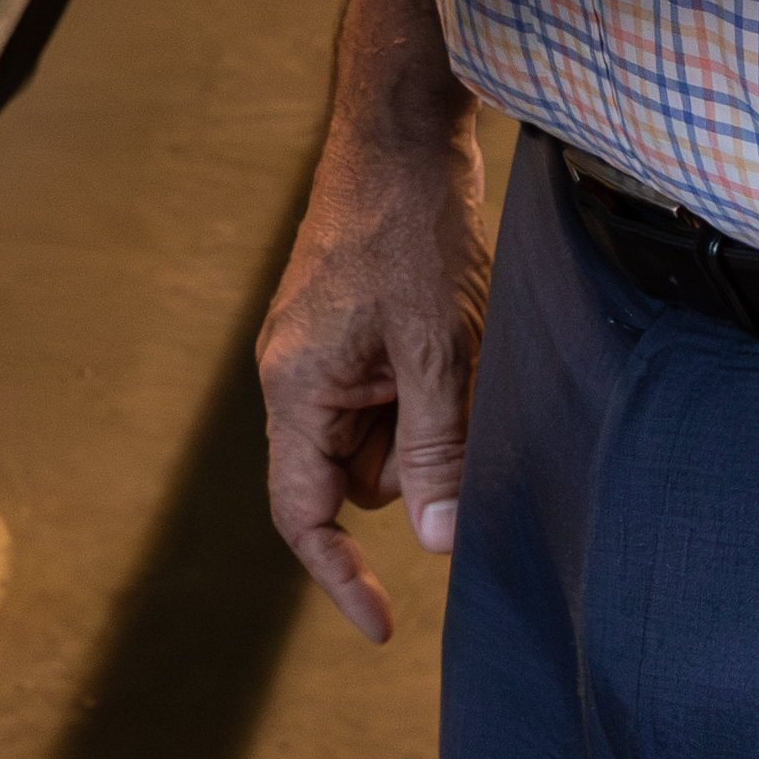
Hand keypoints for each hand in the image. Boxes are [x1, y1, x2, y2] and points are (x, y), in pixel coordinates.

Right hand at [256, 103, 488, 637]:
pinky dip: (433, 379)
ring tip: (462, 344)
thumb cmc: (411, 227)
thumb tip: (440, 542)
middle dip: (418, 460)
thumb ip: (437, 447)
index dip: (340, 578)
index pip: (302, 513)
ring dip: (433, 415)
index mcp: (296, 387)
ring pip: (385, 434)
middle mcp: (297, 375)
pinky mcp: (353, 327)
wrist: (402, 129)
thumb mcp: (439, 347)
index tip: (385, 629)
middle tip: (461, 391)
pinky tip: (456, 326)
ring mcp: (324, 350)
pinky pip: (395, 389)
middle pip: (357, 476)